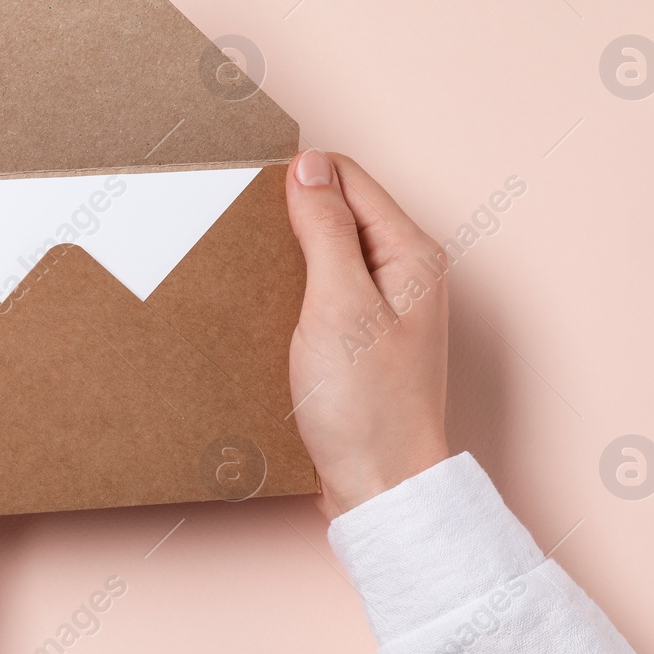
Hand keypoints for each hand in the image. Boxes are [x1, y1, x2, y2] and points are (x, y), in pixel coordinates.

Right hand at [285, 150, 450, 518]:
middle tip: (243, 235)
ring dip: (287, 256)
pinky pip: (323, 291)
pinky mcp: (362, 338)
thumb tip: (307, 165)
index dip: (296, 180)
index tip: (249, 196)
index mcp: (410, 252)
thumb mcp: (338, 304)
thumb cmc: (368, 407)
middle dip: (288, 216)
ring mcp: (385, 307)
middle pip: (337, 211)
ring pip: (325, 252)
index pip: (345, 178)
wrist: (381, 488)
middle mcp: (405, 272)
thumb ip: (325, 230)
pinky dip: (293, 291)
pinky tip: (267, 309)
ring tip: (249, 272)